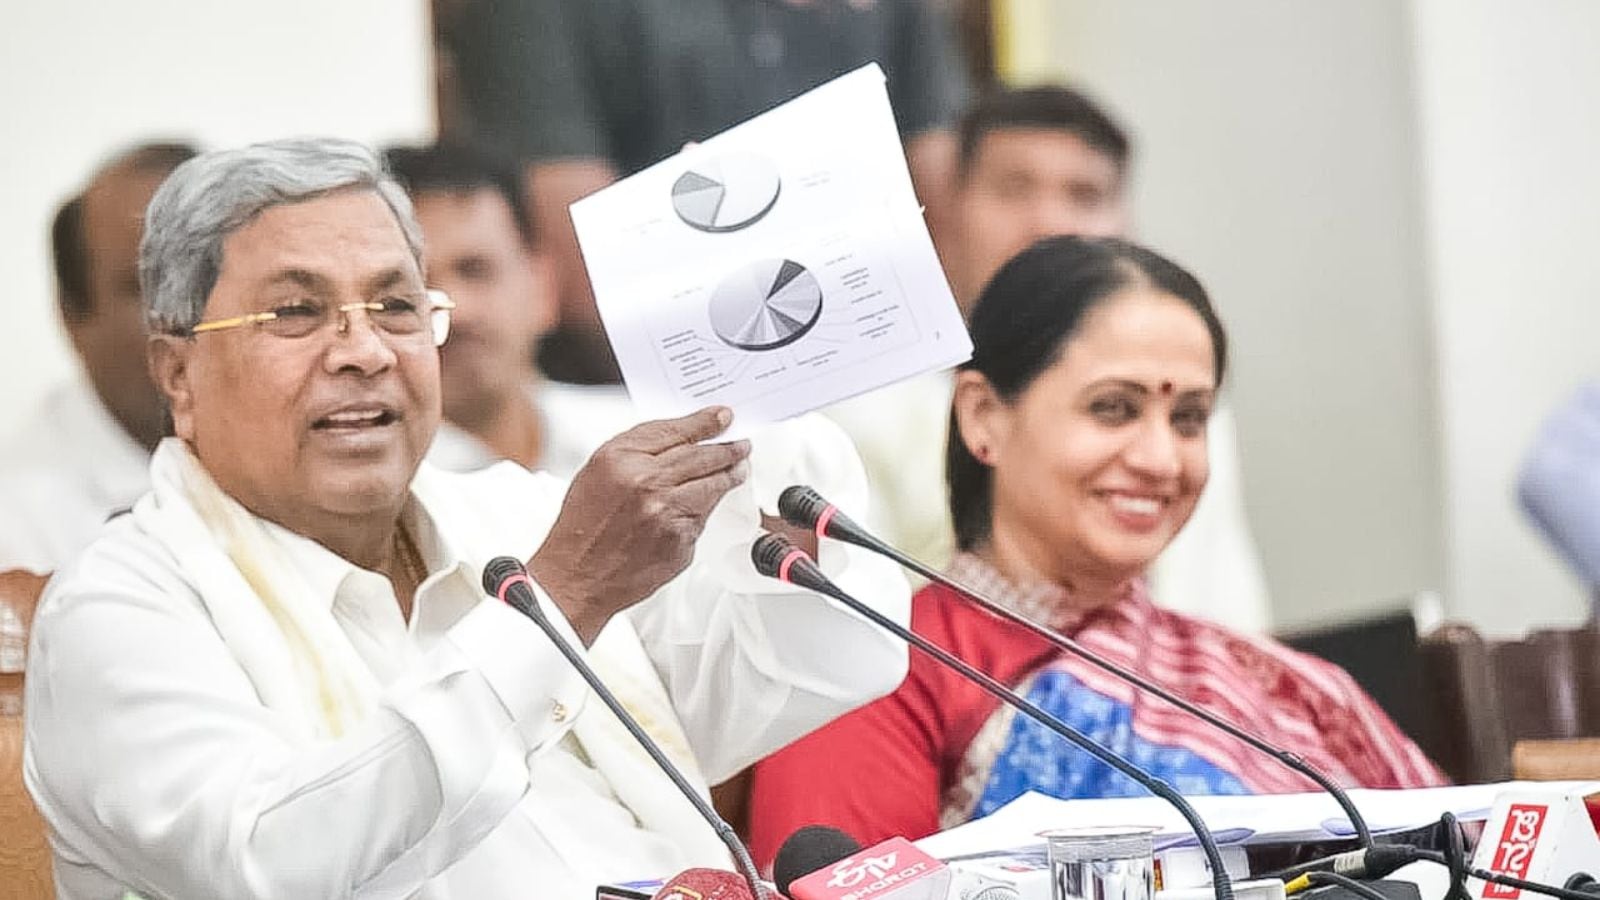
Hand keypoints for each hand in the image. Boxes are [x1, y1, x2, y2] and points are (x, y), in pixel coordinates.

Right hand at [529, 407, 750, 643]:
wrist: (576, 575)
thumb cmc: (583, 525)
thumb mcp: (597, 471)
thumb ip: (638, 451)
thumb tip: (682, 438)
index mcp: (620, 459)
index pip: (675, 430)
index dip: (705, 422)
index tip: (723, 416)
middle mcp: (645, 483)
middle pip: (702, 456)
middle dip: (728, 449)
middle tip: (741, 445)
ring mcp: (666, 513)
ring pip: (712, 486)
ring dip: (729, 476)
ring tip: (738, 470)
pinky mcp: (680, 540)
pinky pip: (704, 517)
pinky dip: (707, 508)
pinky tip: (707, 503)